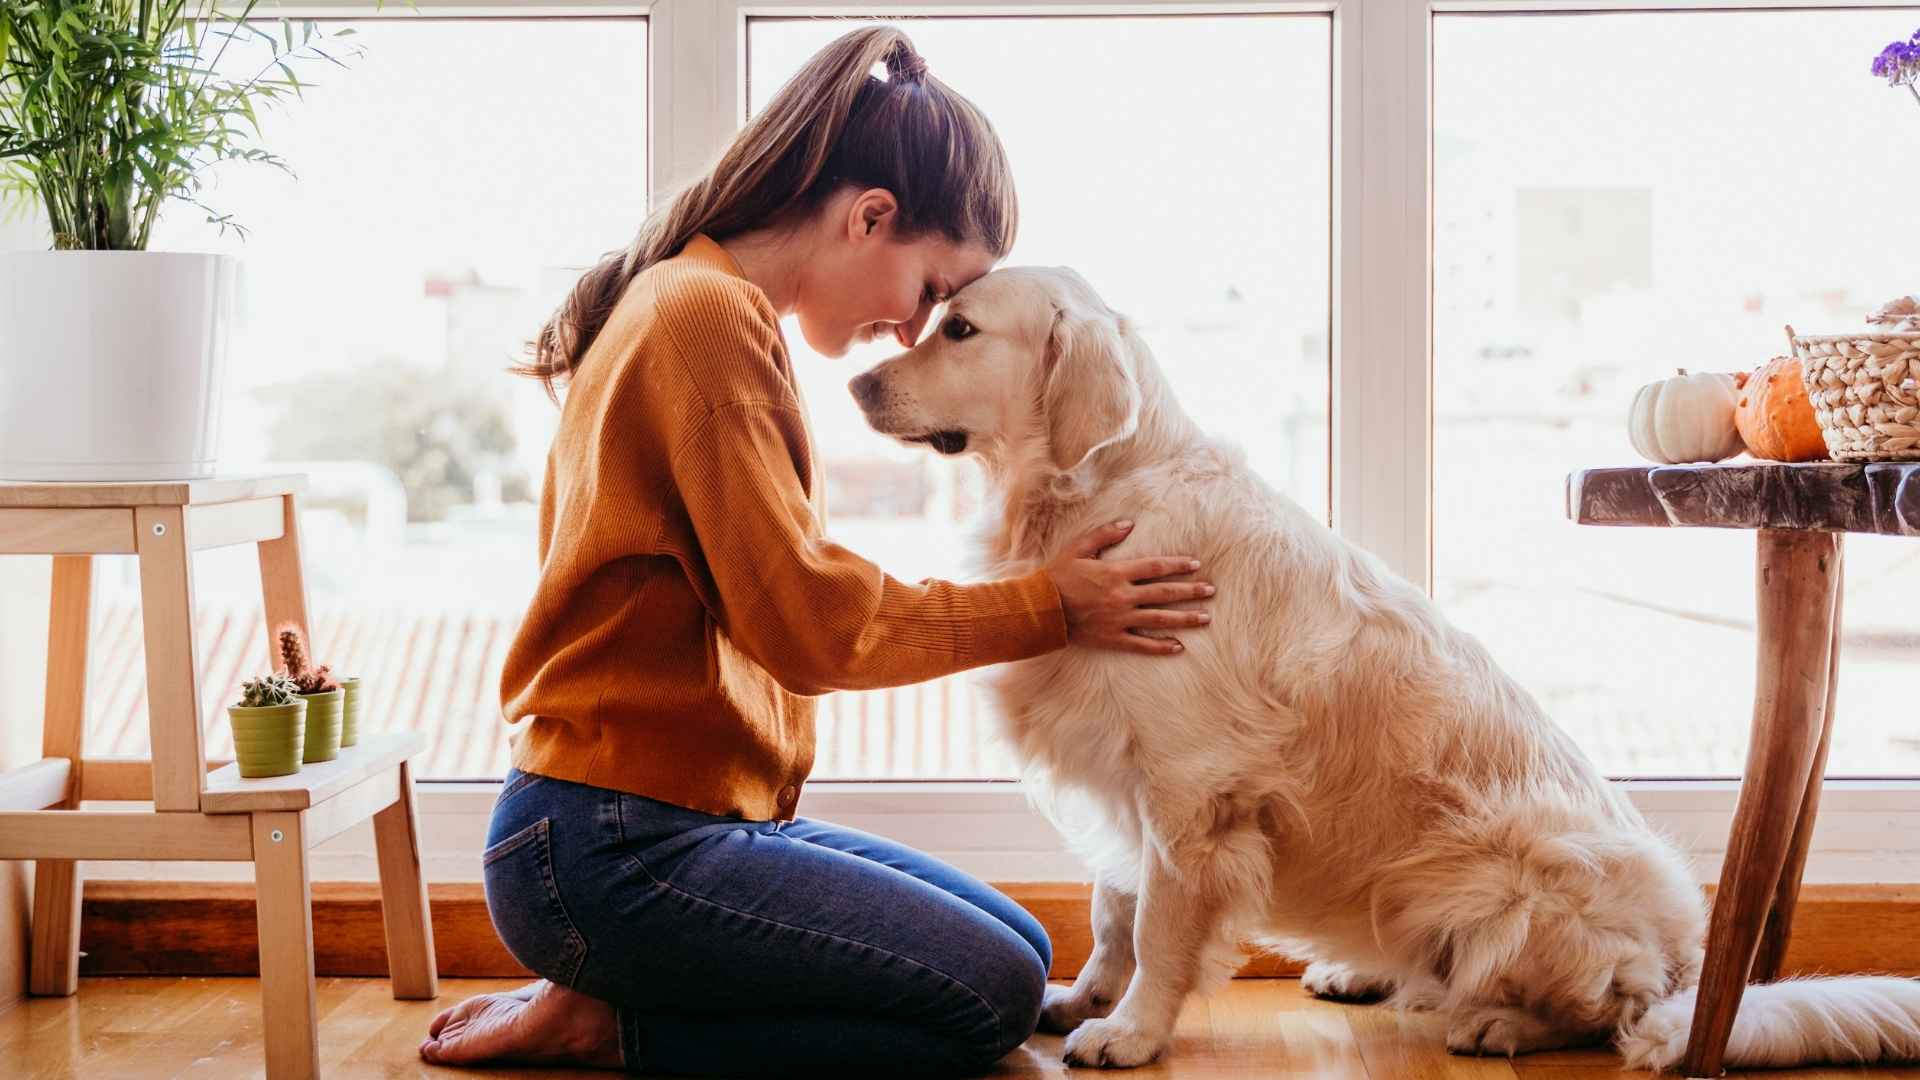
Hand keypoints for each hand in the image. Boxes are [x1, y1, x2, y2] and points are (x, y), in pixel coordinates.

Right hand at [1044, 520, 1214, 655]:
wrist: (1041, 609)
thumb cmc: (1058, 576)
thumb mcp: (1078, 548)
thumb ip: (1105, 534)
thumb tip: (1129, 523)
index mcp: (1116, 572)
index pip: (1155, 567)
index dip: (1177, 565)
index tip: (1195, 564)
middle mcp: (1123, 596)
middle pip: (1164, 593)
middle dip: (1190, 591)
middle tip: (1211, 591)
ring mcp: (1120, 619)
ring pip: (1160, 618)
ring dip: (1185, 618)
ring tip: (1205, 618)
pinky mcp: (1113, 638)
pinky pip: (1142, 643)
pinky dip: (1161, 646)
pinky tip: (1178, 647)